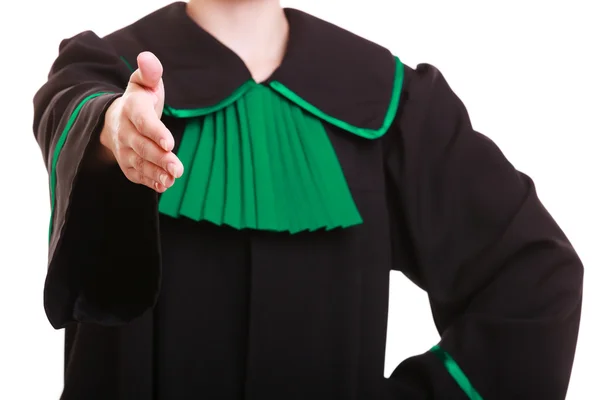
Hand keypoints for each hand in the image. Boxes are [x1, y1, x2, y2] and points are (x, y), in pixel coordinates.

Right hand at [99, 51, 182, 191]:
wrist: (117, 120)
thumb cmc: (140, 100)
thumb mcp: (144, 83)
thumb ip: (149, 72)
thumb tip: (147, 57)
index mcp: (131, 109)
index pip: (143, 121)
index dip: (155, 132)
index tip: (170, 142)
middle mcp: (125, 132)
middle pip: (142, 147)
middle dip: (160, 158)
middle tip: (178, 168)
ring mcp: (125, 150)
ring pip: (140, 164)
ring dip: (157, 173)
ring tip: (173, 179)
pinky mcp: (128, 165)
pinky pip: (138, 175)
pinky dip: (150, 182)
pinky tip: (164, 185)